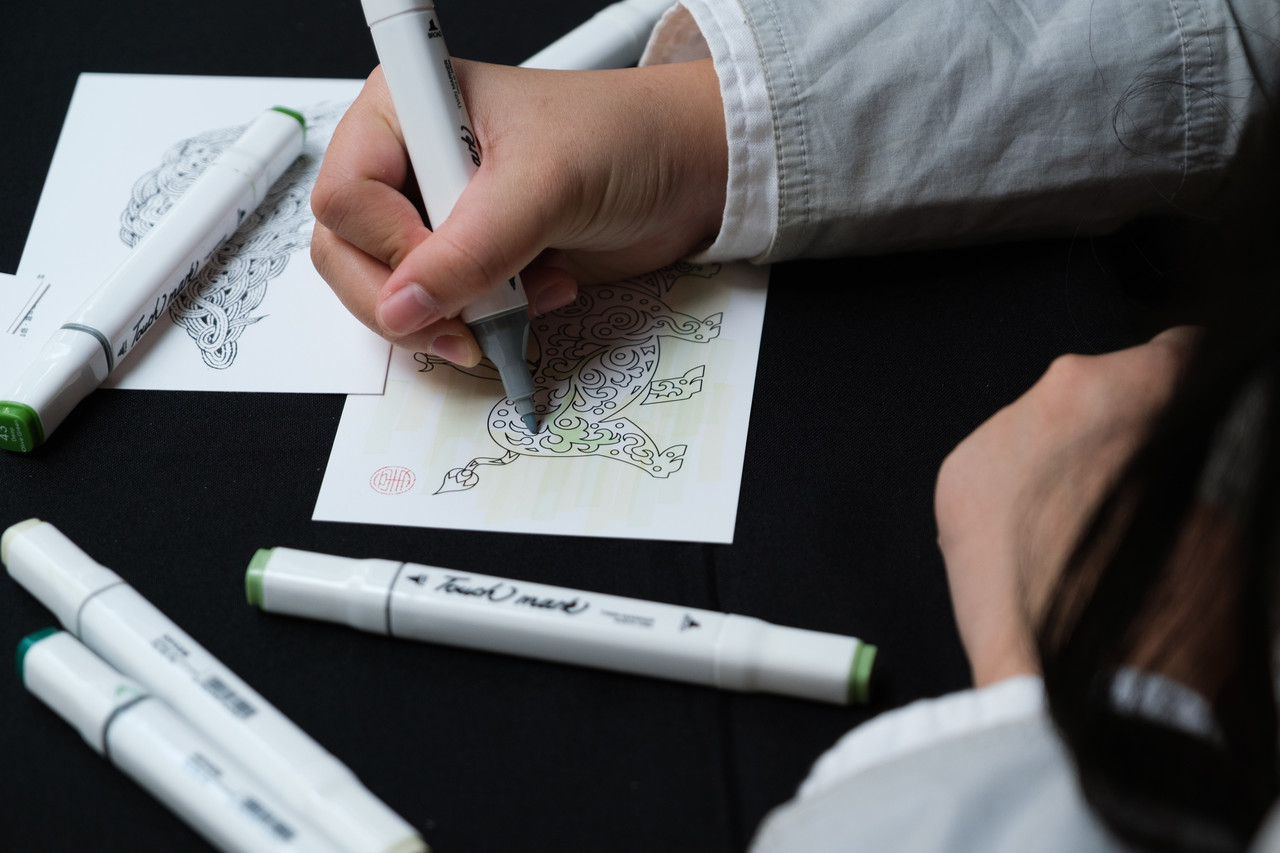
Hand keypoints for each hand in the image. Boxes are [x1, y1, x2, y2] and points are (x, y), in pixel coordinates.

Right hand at [310, 58, 727, 363]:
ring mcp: (436, 217)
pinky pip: (438, 314)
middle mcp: (410, 163)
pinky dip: (482, 324)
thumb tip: (404, 306)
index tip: (455, 264)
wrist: (688, 175)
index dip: (391, 246)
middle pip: (347, 255)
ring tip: (520, 300)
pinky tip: (537, 297)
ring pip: (388, 295)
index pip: (344, 198)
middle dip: (408, 302)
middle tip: (468, 322)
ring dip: (452, 318)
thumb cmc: (624, 140)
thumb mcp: (545, 185)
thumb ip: (472, 247)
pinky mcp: (469, 261)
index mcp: (407, 111)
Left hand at [934, 327, 1197, 685]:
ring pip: (1040, 428)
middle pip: (1097, 390)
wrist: (1078, 676)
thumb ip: (1202, 456)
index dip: (1188, 385)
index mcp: (1148, 387)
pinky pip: (995, 466)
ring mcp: (1001, 428)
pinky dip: (1014, 494)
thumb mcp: (1223, 512)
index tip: (1185, 411)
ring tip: (1077, 532)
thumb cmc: (1168, 602)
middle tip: (1129, 490)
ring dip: (1060, 461)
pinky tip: (1033, 548)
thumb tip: (1191, 448)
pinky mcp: (956, 475)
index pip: (1180, 351)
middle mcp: (1067, 388)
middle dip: (1115, 430)